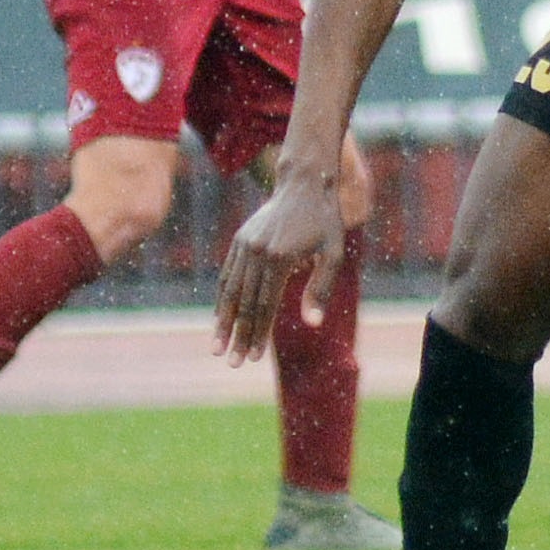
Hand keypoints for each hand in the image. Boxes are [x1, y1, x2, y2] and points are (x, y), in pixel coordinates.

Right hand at [213, 160, 344, 365]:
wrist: (304, 185)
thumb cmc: (324, 223)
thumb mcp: (333, 254)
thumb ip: (321, 289)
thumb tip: (311, 324)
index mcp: (280, 259)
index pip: (265, 306)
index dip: (258, 334)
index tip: (253, 358)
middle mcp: (257, 253)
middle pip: (244, 304)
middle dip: (238, 337)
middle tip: (232, 363)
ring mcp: (244, 246)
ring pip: (230, 291)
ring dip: (223, 322)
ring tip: (217, 348)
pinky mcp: (239, 241)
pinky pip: (227, 275)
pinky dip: (222, 299)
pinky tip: (219, 319)